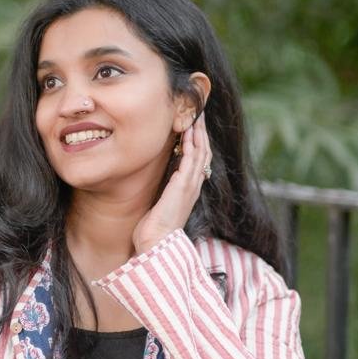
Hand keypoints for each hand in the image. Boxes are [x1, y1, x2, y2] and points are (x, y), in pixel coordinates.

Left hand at [132, 110, 211, 254]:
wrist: (156, 245)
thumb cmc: (154, 231)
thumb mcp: (160, 207)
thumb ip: (163, 193)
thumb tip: (158, 186)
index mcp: (189, 191)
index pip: (198, 161)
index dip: (198, 142)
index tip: (193, 125)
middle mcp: (193, 186)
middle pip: (204, 152)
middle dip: (202, 132)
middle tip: (199, 113)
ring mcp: (190, 186)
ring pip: (201, 152)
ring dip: (199, 132)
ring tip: (197, 115)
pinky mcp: (183, 185)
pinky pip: (191, 159)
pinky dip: (192, 143)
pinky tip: (188, 130)